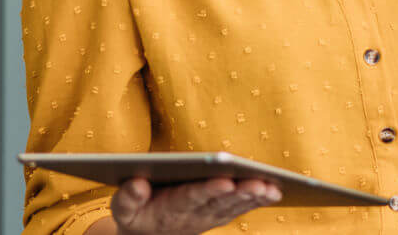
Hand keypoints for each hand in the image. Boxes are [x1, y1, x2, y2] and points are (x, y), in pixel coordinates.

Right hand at [107, 176, 280, 234]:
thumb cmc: (136, 214)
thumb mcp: (123, 209)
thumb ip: (128, 197)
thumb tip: (138, 184)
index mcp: (168, 209)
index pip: (190, 198)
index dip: (208, 190)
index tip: (225, 180)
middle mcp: (192, 215)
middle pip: (218, 202)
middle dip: (239, 191)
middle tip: (258, 182)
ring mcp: (207, 217)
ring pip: (233, 207)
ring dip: (252, 197)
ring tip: (271, 187)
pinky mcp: (218, 215)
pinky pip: (239, 209)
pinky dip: (257, 201)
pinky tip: (274, 191)